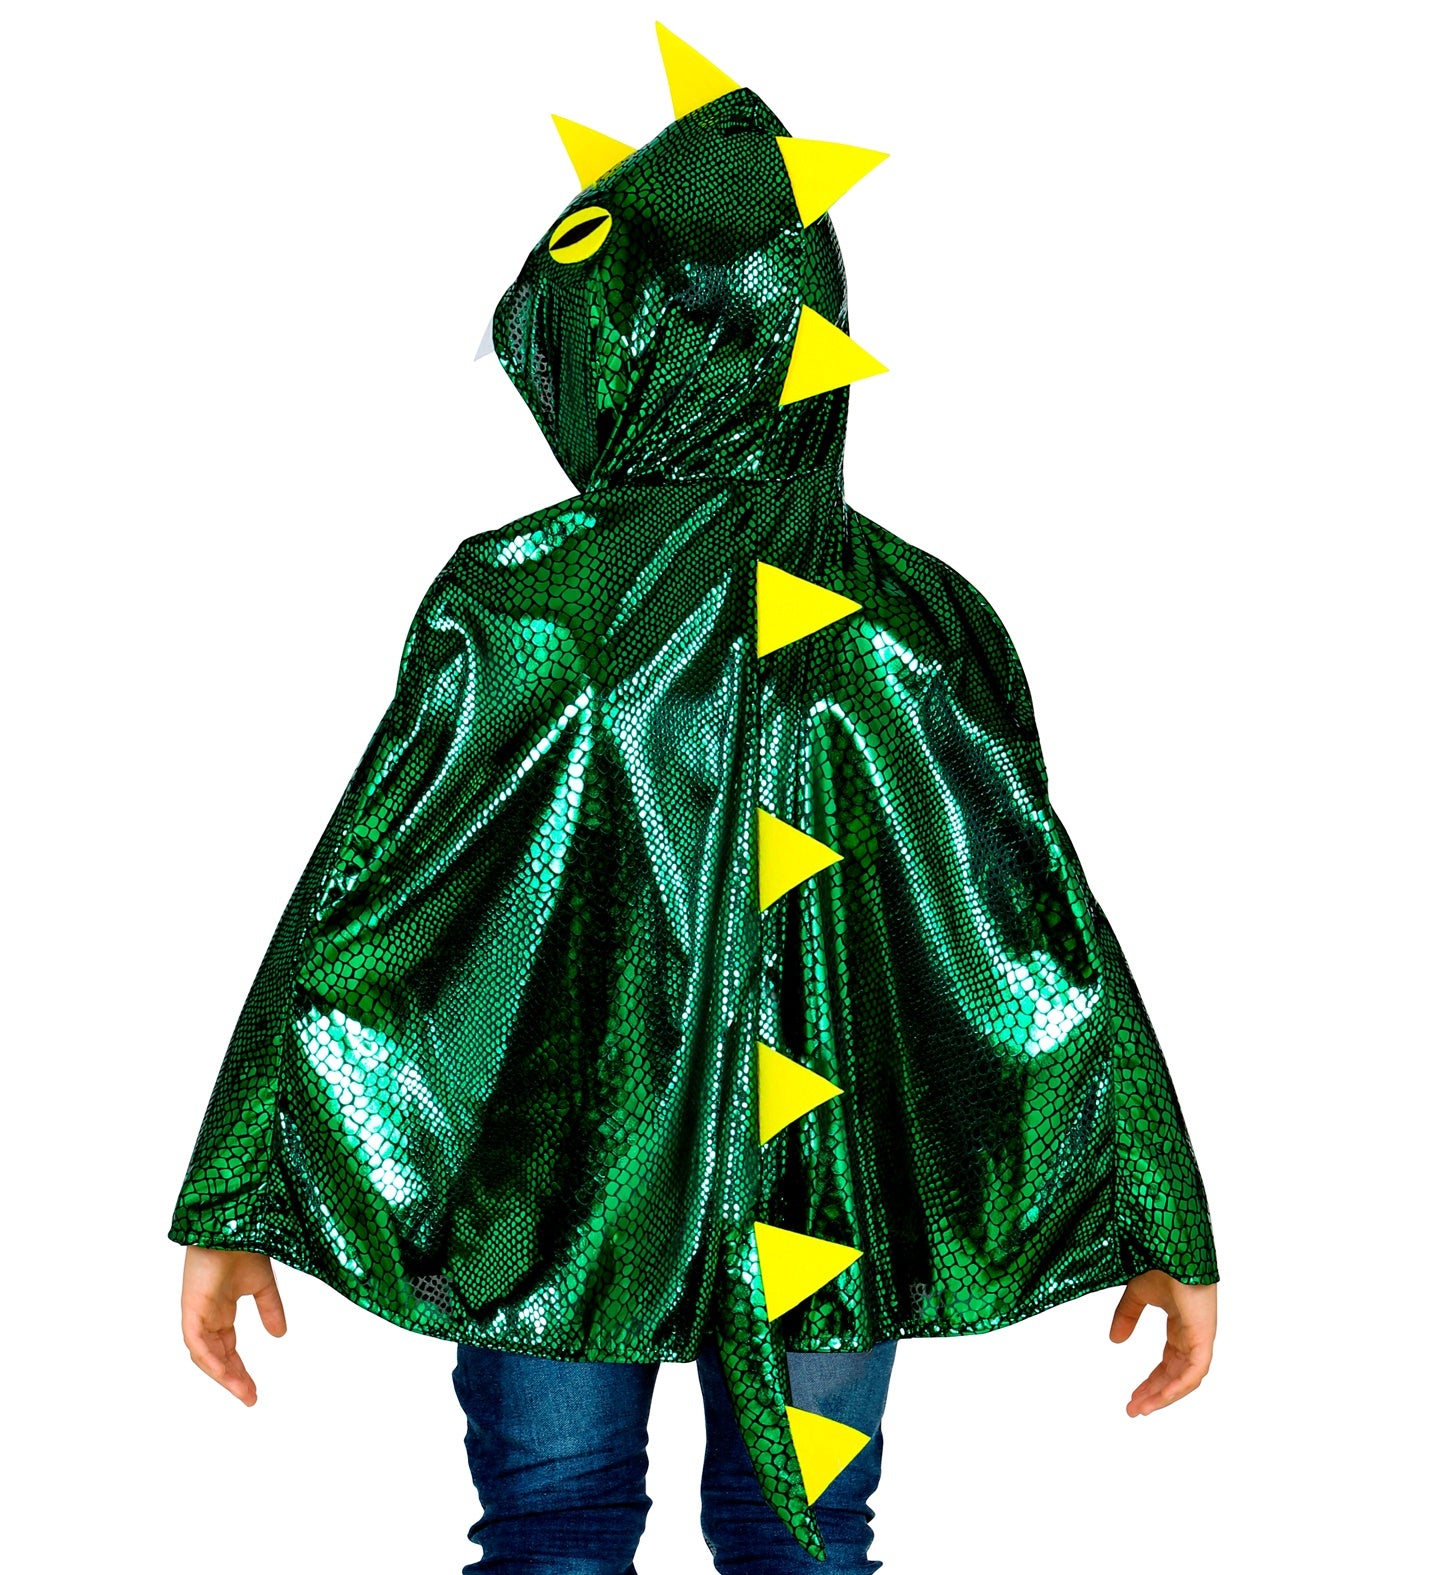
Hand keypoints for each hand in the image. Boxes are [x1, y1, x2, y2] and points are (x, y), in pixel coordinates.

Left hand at [180, 1245, 287, 1404]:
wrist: (233, 1224)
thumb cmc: (244, 1246)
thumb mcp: (262, 1285)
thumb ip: (270, 1309)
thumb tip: (280, 1335)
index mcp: (220, 1309)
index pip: (227, 1348)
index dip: (239, 1370)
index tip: (253, 1390)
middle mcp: (207, 1315)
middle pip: (217, 1357)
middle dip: (233, 1378)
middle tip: (250, 1397)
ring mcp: (197, 1313)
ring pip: (205, 1355)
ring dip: (223, 1375)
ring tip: (244, 1392)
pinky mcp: (191, 1308)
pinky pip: (197, 1343)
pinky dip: (211, 1360)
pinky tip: (224, 1373)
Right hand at [1108, 1269, 1215, 1415]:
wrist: (1174, 1248)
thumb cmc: (1162, 1262)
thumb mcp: (1138, 1294)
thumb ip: (1127, 1316)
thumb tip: (1115, 1341)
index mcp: (1181, 1326)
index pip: (1168, 1363)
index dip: (1151, 1381)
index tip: (1133, 1397)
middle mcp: (1192, 1336)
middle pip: (1174, 1375)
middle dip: (1154, 1393)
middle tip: (1133, 1409)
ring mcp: (1200, 1337)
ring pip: (1185, 1378)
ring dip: (1164, 1395)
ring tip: (1142, 1408)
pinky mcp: (1203, 1335)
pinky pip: (1194, 1371)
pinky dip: (1178, 1386)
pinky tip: (1162, 1396)